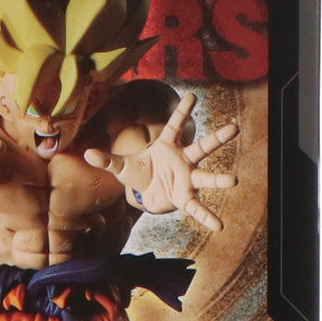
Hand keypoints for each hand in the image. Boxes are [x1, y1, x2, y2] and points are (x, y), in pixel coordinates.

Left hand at [84, 93, 237, 230]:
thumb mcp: (123, 167)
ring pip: (206, 177)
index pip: (175, 126)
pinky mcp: (185, 198)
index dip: (182, 112)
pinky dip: (207, 217)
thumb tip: (87, 154)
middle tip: (234, 128)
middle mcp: (183, 160)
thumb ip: (107, 160)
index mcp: (167, 147)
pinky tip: (219, 226)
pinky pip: (197, 208)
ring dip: (219, 179)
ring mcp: (187, 179)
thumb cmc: (141, 173)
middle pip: (201, 147)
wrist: (147, 194)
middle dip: (217, 138)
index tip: (192, 95)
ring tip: (234, 180)